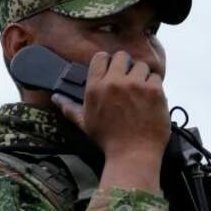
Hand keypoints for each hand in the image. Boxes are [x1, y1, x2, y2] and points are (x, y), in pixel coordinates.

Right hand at [52, 51, 169, 193]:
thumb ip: (69, 108)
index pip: (100, 57)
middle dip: (125, 65)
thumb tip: (55, 98)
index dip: (107, 62)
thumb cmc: (108, 141)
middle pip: (122, 56)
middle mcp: (115, 82)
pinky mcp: (155, 91)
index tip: (112, 72)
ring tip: (140, 91)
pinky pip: (155, 77)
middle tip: (128, 80)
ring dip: (141, 75)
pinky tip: (150, 99)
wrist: (133, 154)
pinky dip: (154, 85)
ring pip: (141, 65)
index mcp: (96, 87)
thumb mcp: (85, 123)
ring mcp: (136, 85)